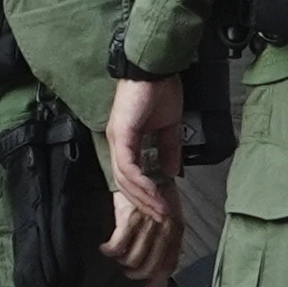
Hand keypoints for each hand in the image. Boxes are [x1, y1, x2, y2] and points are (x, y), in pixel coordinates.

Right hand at [101, 185, 180, 286]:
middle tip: (126, 270)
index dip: (158, 279)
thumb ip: (166, 239)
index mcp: (177, 228)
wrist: (143, 168)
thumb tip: (161, 266)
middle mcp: (166, 227)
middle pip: (150, 265)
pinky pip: (117, 245)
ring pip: (134, 258)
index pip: (170, 262)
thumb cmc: (154, 194)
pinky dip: (110, 251)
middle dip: (136, 273)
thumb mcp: (168, 216)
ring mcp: (148, 222)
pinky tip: (106, 248)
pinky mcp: (129, 216)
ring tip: (117, 257)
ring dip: (122, 262)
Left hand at [103, 73, 186, 228]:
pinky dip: (140, 182)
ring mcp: (117, 139)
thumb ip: (168, 149)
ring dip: (143, 197)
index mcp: (126, 141)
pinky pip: (128, 166)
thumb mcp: (169, 126)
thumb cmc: (160, 90)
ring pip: (125, 178)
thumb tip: (171, 170)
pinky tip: (153, 192)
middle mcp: (117, 142)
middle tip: (160, 217)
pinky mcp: (121, 134)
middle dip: (143, 203)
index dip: (144, 194)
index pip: (130, 176)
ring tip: (159, 210)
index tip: (161, 207)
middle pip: (124, 183)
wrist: (156, 69)